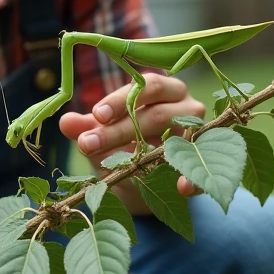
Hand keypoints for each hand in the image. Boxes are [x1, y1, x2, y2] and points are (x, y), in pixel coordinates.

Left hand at [58, 73, 204, 200]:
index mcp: (162, 90)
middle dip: (120, 130)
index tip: (96, 115)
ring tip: (122, 166)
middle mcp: (186, 105)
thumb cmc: (124, 147)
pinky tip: (181, 187)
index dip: (120, 99)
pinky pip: (204, 167)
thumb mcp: (103, 139)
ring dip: (148, 153)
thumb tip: (65, 122)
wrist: (145, 184)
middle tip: (88, 144)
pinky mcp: (208, 160)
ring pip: (178, 137)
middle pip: (156, 113)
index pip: (145, 85)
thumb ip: (87, 129)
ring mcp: (201, 132)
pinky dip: (194, 177)